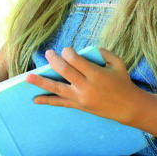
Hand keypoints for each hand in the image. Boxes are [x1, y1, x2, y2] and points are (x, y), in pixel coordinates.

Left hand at [27, 47, 143, 123]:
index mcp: (96, 74)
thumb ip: (103, 52)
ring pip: (58, 88)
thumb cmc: (123, 81)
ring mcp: (81, 98)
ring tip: (28, 78)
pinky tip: (35, 99)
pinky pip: (60, 103)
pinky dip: (47, 101)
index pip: (75, 60)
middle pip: (65, 71)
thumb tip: (86, 48)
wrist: (128, 107)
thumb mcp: (118, 63)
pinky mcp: (78, 106)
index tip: (67, 50)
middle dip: (54, 60)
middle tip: (48, 54)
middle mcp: (86, 86)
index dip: (68, 52)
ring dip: (42, 82)